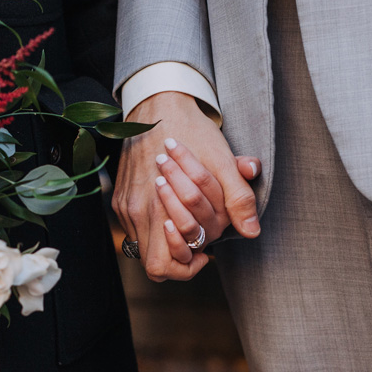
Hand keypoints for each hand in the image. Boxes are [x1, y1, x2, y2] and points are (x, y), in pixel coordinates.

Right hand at [113, 92, 259, 281]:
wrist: (159, 105)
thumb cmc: (194, 133)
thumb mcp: (222, 164)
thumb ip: (237, 200)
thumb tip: (251, 232)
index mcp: (159, 209)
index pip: (163, 267)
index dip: (185, 267)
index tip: (203, 251)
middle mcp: (137, 212)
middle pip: (152, 263)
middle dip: (177, 256)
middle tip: (197, 240)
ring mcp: (125, 205)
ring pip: (142, 245)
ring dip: (165, 238)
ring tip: (185, 220)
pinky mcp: (120, 197)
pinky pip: (134, 226)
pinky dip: (153, 224)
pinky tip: (169, 206)